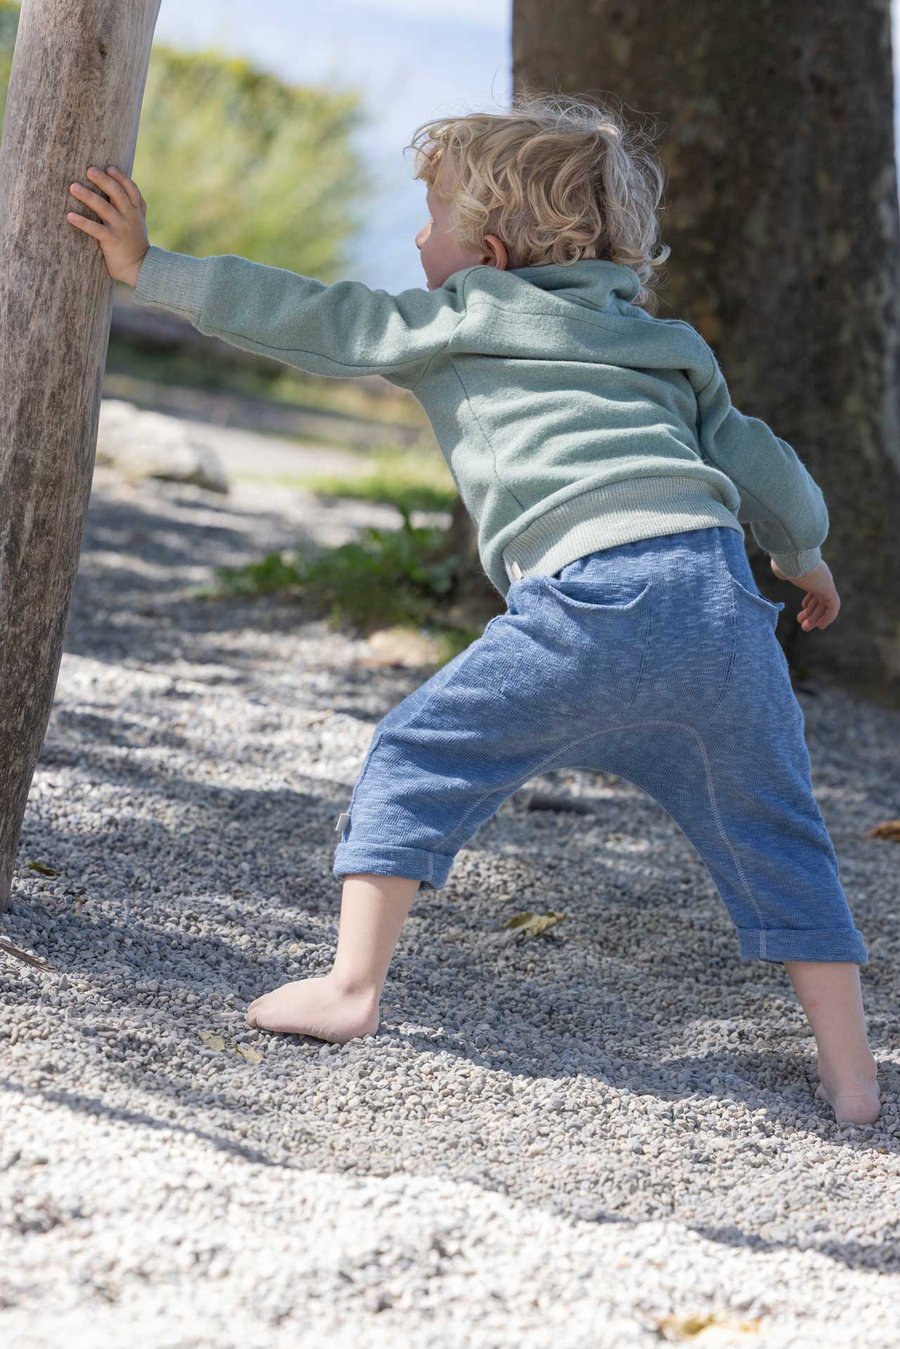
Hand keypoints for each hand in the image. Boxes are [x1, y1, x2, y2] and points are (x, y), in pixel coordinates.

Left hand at [66, 165, 149, 286]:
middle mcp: (129, 217)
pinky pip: (95, 229)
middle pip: (117, 193)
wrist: (141, 268)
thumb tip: (126, 188)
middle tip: (89, 170)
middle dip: (103, 180)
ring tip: (73, 187)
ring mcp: (120, 228)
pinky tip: (70, 216)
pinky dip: (82, 222)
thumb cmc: (135, 245)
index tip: (109, 167)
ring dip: (88, 196)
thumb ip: (134, 207)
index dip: (121, 177)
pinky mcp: (111, 241)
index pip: (131, 189)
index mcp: (135, 212)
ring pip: (104, 208)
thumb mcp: (139, 223)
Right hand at [770, 556, 839, 630]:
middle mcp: (821, 576)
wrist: (792, 555)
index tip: (803, 608)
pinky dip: (828, 617)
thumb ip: (784, 570)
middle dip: (812, 612)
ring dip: (817, 618)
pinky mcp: (828, 589)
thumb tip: (781, 571)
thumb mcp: (783, 565)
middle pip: (820, 597)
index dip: (810, 600)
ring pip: (826, 604)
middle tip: (803, 624)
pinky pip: (833, 607)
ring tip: (806, 628)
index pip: (815, 588)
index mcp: (812, 571)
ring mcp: (826, 582)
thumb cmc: (784, 560)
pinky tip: (820, 625)